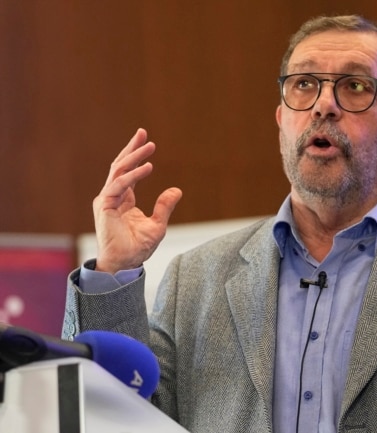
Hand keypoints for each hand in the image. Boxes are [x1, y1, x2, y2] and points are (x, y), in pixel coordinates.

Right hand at [92, 129, 181, 273]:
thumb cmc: (138, 248)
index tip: (147, 142)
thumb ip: (164, 207)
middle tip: (143, 133)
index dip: (136, 156)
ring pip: (119, 171)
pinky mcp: (105, 206)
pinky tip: (148, 167)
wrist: (124, 264)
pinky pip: (119, 185)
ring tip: (150, 146)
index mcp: (123, 199)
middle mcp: (112, 196)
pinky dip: (133, 175)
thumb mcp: (158, 225)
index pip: (127, 171)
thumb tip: (177, 190)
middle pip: (120, 165)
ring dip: (134, 157)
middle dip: (132, 148)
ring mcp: (106, 200)